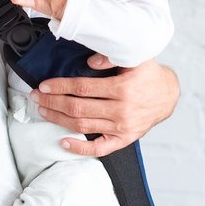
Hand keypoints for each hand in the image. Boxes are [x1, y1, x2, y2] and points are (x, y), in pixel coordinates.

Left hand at [32, 57, 178, 157]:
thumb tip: (89, 61)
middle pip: (78, 108)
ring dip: (58, 120)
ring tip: (43, 111)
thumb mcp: (135, 58)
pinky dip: (80, 148)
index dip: (60, 86)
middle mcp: (121, 110)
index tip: (44, 85)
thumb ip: (112, 57)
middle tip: (37, 97)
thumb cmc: (148, 75)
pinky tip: (63, 142)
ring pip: (83, 126)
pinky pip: (99, 148)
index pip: (82, 88)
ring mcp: (122, 127)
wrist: (167, 95)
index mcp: (122, 88)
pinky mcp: (123, 139)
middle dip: (53, 102)